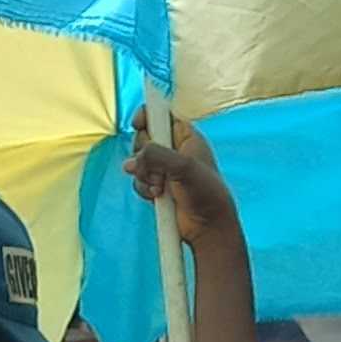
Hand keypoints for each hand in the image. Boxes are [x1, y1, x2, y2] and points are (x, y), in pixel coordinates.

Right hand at [123, 105, 237, 249]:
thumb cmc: (207, 194)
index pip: (162, 114)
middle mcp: (174, 150)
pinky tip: (157, 196)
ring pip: (138, 162)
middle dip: (144, 154)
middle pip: (144, 138)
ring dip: (144, 175)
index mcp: (186, 137)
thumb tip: (132, 161)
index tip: (138, 123)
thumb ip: (156, 156)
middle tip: (157, 168)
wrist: (208, 226)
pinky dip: (143, 188)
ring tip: (160, 187)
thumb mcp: (184, 167)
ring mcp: (164, 169)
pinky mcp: (157, 186)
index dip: (148, 116)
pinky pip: (138, 180)